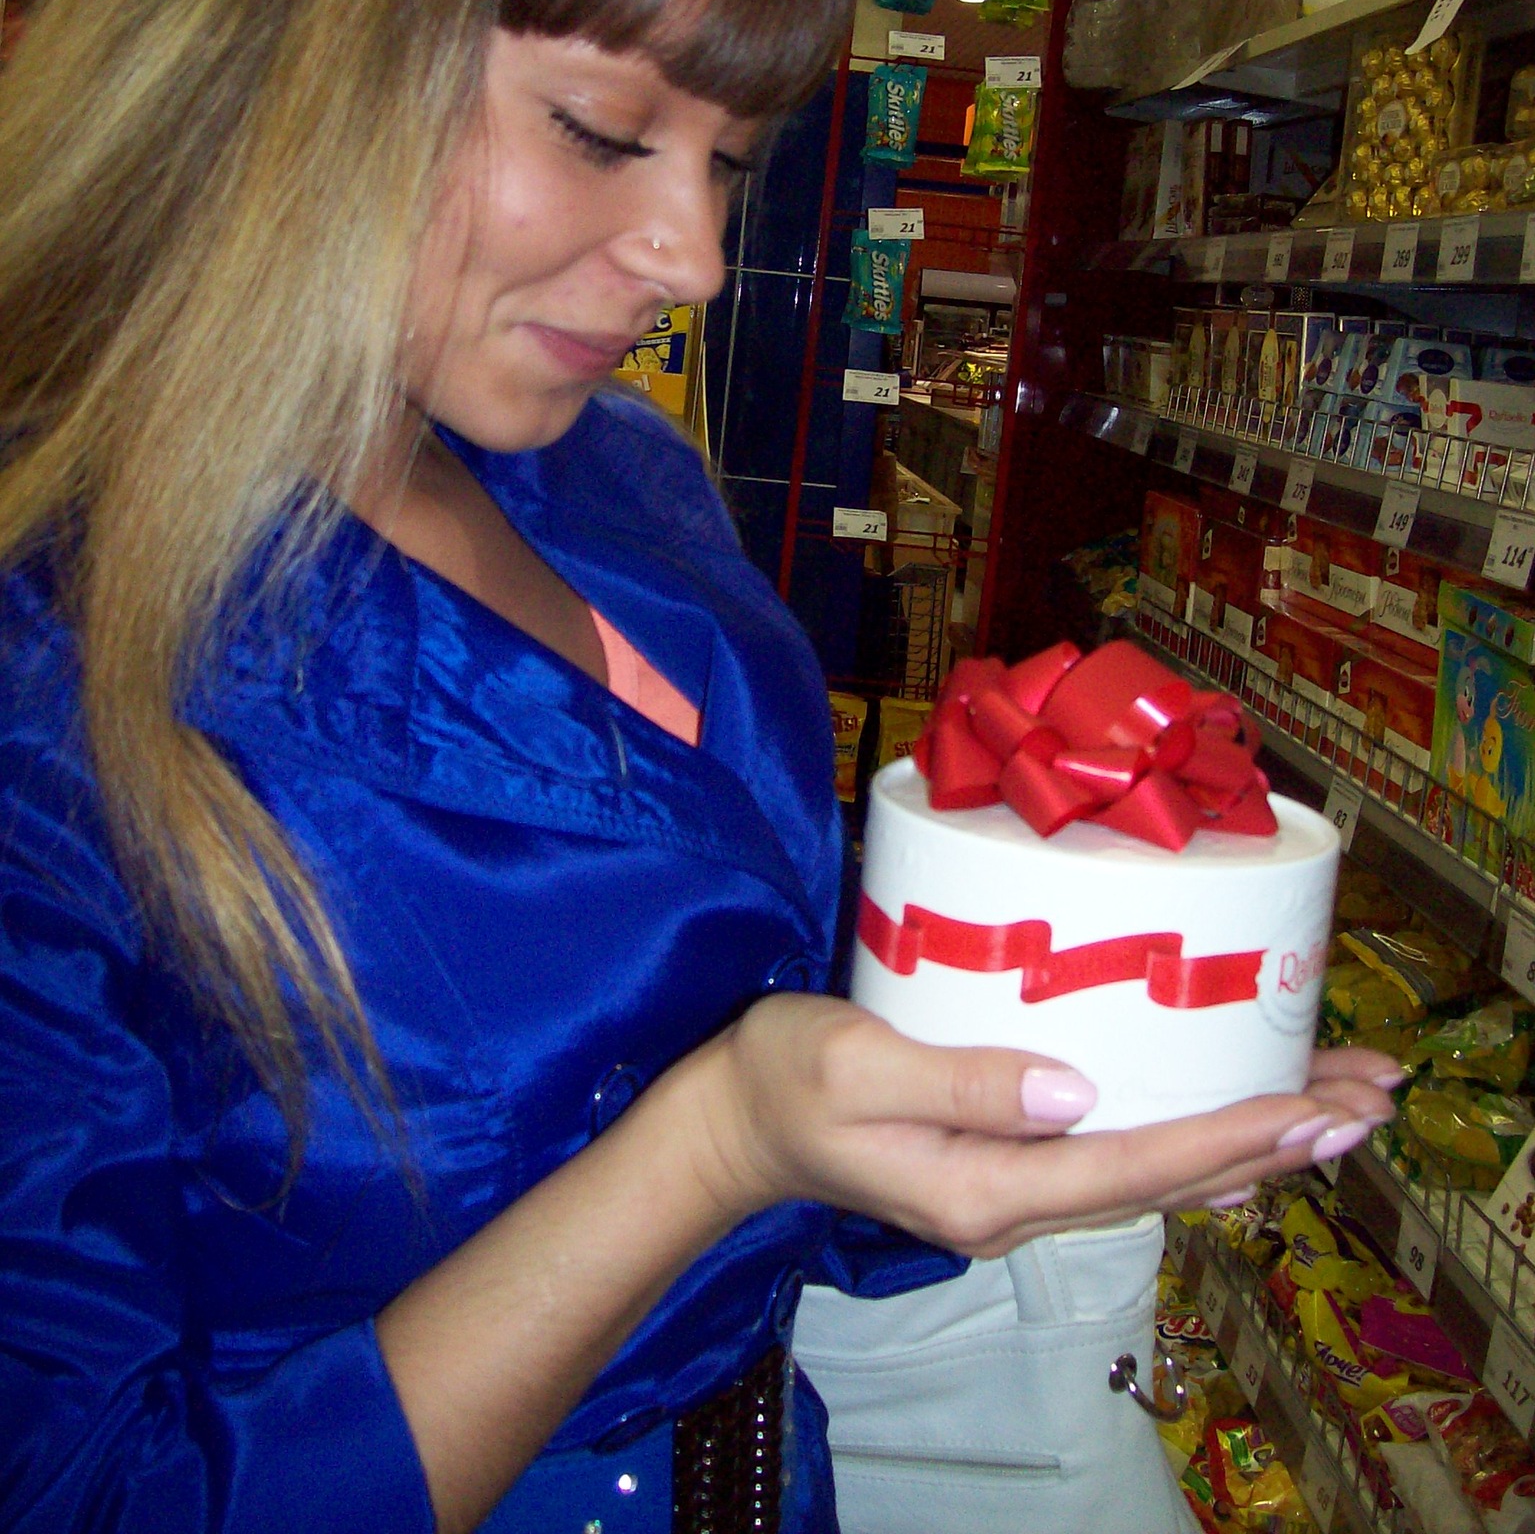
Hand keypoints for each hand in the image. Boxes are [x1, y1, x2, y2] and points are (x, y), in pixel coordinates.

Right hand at [689, 996, 1398, 1259]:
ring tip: (1339, 1104)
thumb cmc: (782, 1076)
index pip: (1135, 1166)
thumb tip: (1078, 1091)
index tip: (1314, 1112)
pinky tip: (1239, 1116)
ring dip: (1253, 1137)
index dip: (1231, 1136)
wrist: (731, 1122)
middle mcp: (1018, 1203)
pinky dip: (1197, 1134)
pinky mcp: (1011, 1161)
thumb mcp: (856, 1065)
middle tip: (1370, 1101)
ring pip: (1161, 1172)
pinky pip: (1128, 1156)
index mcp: (987, 1188)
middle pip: (1172, 1179)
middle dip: (1277, 1140)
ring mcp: (1017, 1190)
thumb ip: (962, 1081)